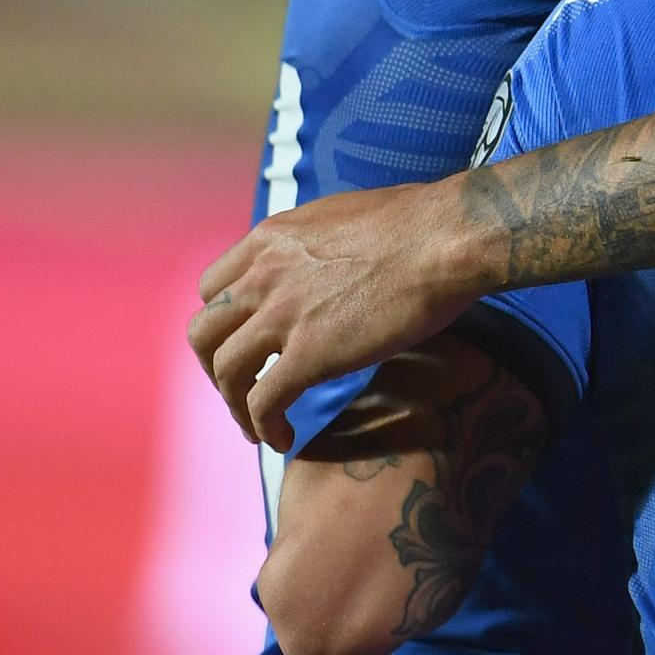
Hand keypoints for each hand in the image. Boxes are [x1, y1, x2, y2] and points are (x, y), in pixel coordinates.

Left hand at [190, 179, 482, 449]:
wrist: (450, 237)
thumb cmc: (422, 222)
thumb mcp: (345, 217)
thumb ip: (317, 246)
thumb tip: (330, 262)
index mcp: (272, 239)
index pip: (213, 287)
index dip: (224, 320)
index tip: (246, 340)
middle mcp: (265, 275)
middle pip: (204, 332)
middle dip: (214, 366)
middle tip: (241, 385)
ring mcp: (283, 315)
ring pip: (226, 371)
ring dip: (235, 404)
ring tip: (258, 424)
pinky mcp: (309, 354)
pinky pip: (264, 402)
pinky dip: (265, 427)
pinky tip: (283, 438)